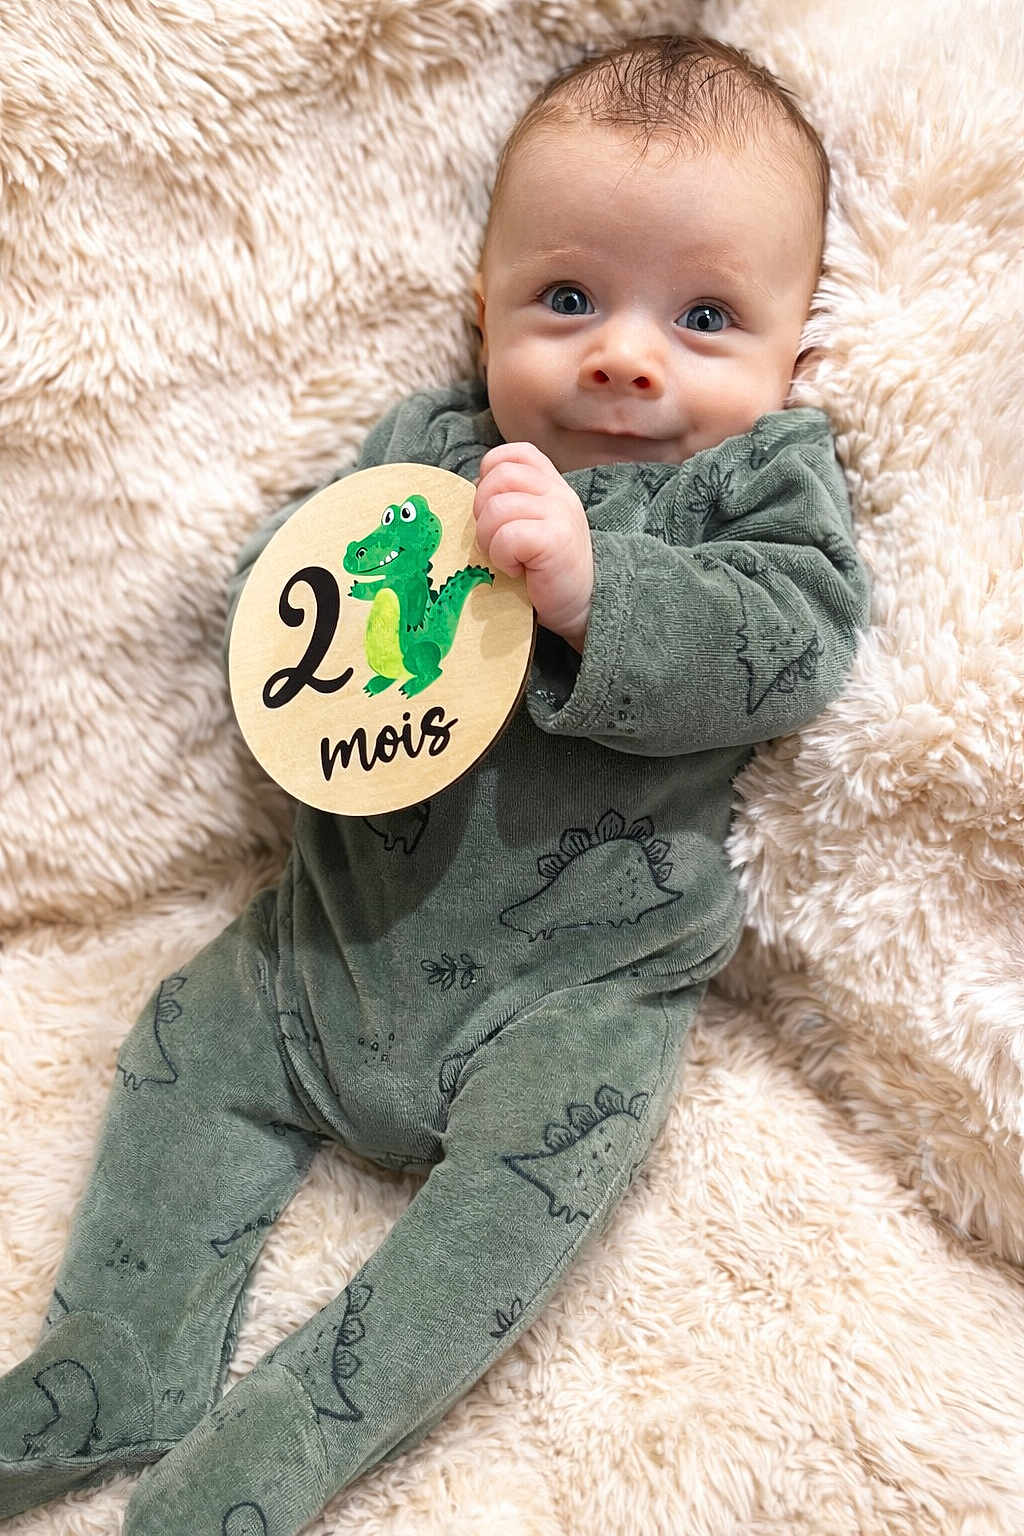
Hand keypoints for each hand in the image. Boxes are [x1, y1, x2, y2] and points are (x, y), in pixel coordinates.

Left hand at [473, 442, 592, 651]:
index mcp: (550, 483)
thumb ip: (508, 501)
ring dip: (489, 538)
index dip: (489, 476)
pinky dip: (502, 556)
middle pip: (499, 477)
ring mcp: (559, 513)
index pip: (512, 454)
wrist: (584, 606)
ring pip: (498, 507)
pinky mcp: (556, 540)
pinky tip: (515, 569)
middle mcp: (558, 492)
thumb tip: (472, 492)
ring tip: (504, 558)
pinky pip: (508, 536)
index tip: (493, 510)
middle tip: (494, 541)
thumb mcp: (529, 524)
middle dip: (482, 511)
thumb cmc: (546, 570)